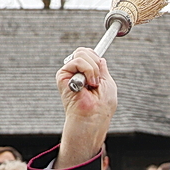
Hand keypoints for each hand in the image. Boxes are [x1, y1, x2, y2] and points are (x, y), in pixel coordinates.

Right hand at [56, 47, 117, 168]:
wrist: (93, 117)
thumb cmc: (102, 106)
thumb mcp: (107, 82)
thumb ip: (102, 69)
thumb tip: (100, 58)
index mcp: (86, 74)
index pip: (88, 54)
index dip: (96, 58)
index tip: (100, 72)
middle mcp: (75, 73)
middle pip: (83, 51)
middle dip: (95, 63)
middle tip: (97, 80)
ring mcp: (68, 74)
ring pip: (81, 53)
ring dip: (92, 69)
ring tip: (93, 84)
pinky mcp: (62, 76)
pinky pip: (77, 61)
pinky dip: (87, 70)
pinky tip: (87, 84)